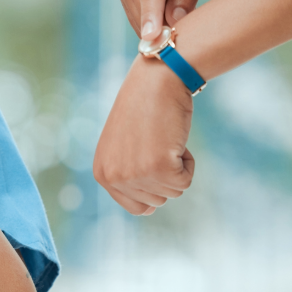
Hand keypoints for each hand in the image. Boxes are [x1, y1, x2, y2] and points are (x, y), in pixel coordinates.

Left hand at [93, 56, 194, 214]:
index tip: (153, 163)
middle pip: (157, 203)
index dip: (154, 189)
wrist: (156, 82)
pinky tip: (174, 139)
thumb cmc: (144, 112)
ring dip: (177, 167)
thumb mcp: (124, 149)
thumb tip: (145, 208)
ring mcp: (134, 174)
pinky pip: (186, 182)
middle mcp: (113, 178)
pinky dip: (189, 163)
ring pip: (173, 193)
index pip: (137, 207)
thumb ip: (128, 177)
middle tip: (157, 144)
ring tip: (163, 139)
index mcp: (102, 174)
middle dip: (166, 177)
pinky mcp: (158, 167)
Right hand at [118, 0, 220, 41]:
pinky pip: (137, 15)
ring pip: (139, 16)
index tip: (151, 38)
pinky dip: (152, 23)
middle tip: (185, 44)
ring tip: (180, 25)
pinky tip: (169, 20)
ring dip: (158, 26)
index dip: (151, 16)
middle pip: (144, 8)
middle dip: (162, 29)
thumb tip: (174, 20)